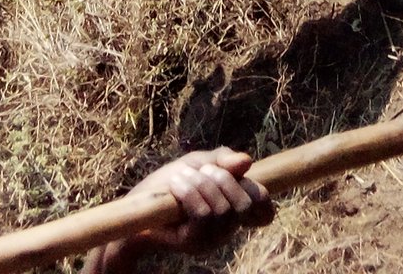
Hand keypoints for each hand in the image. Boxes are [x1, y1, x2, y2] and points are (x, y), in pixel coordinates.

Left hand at [88, 152, 271, 269]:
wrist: (138, 206)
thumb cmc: (170, 185)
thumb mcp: (197, 163)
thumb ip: (222, 160)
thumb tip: (248, 161)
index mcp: (232, 209)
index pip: (264, 212)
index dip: (262, 197)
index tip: (244, 177)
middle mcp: (227, 228)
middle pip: (244, 203)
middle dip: (223, 179)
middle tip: (201, 172)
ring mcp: (211, 239)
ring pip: (223, 208)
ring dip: (200, 184)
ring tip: (182, 178)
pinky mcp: (193, 243)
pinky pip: (203, 214)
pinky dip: (189, 193)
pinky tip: (177, 186)